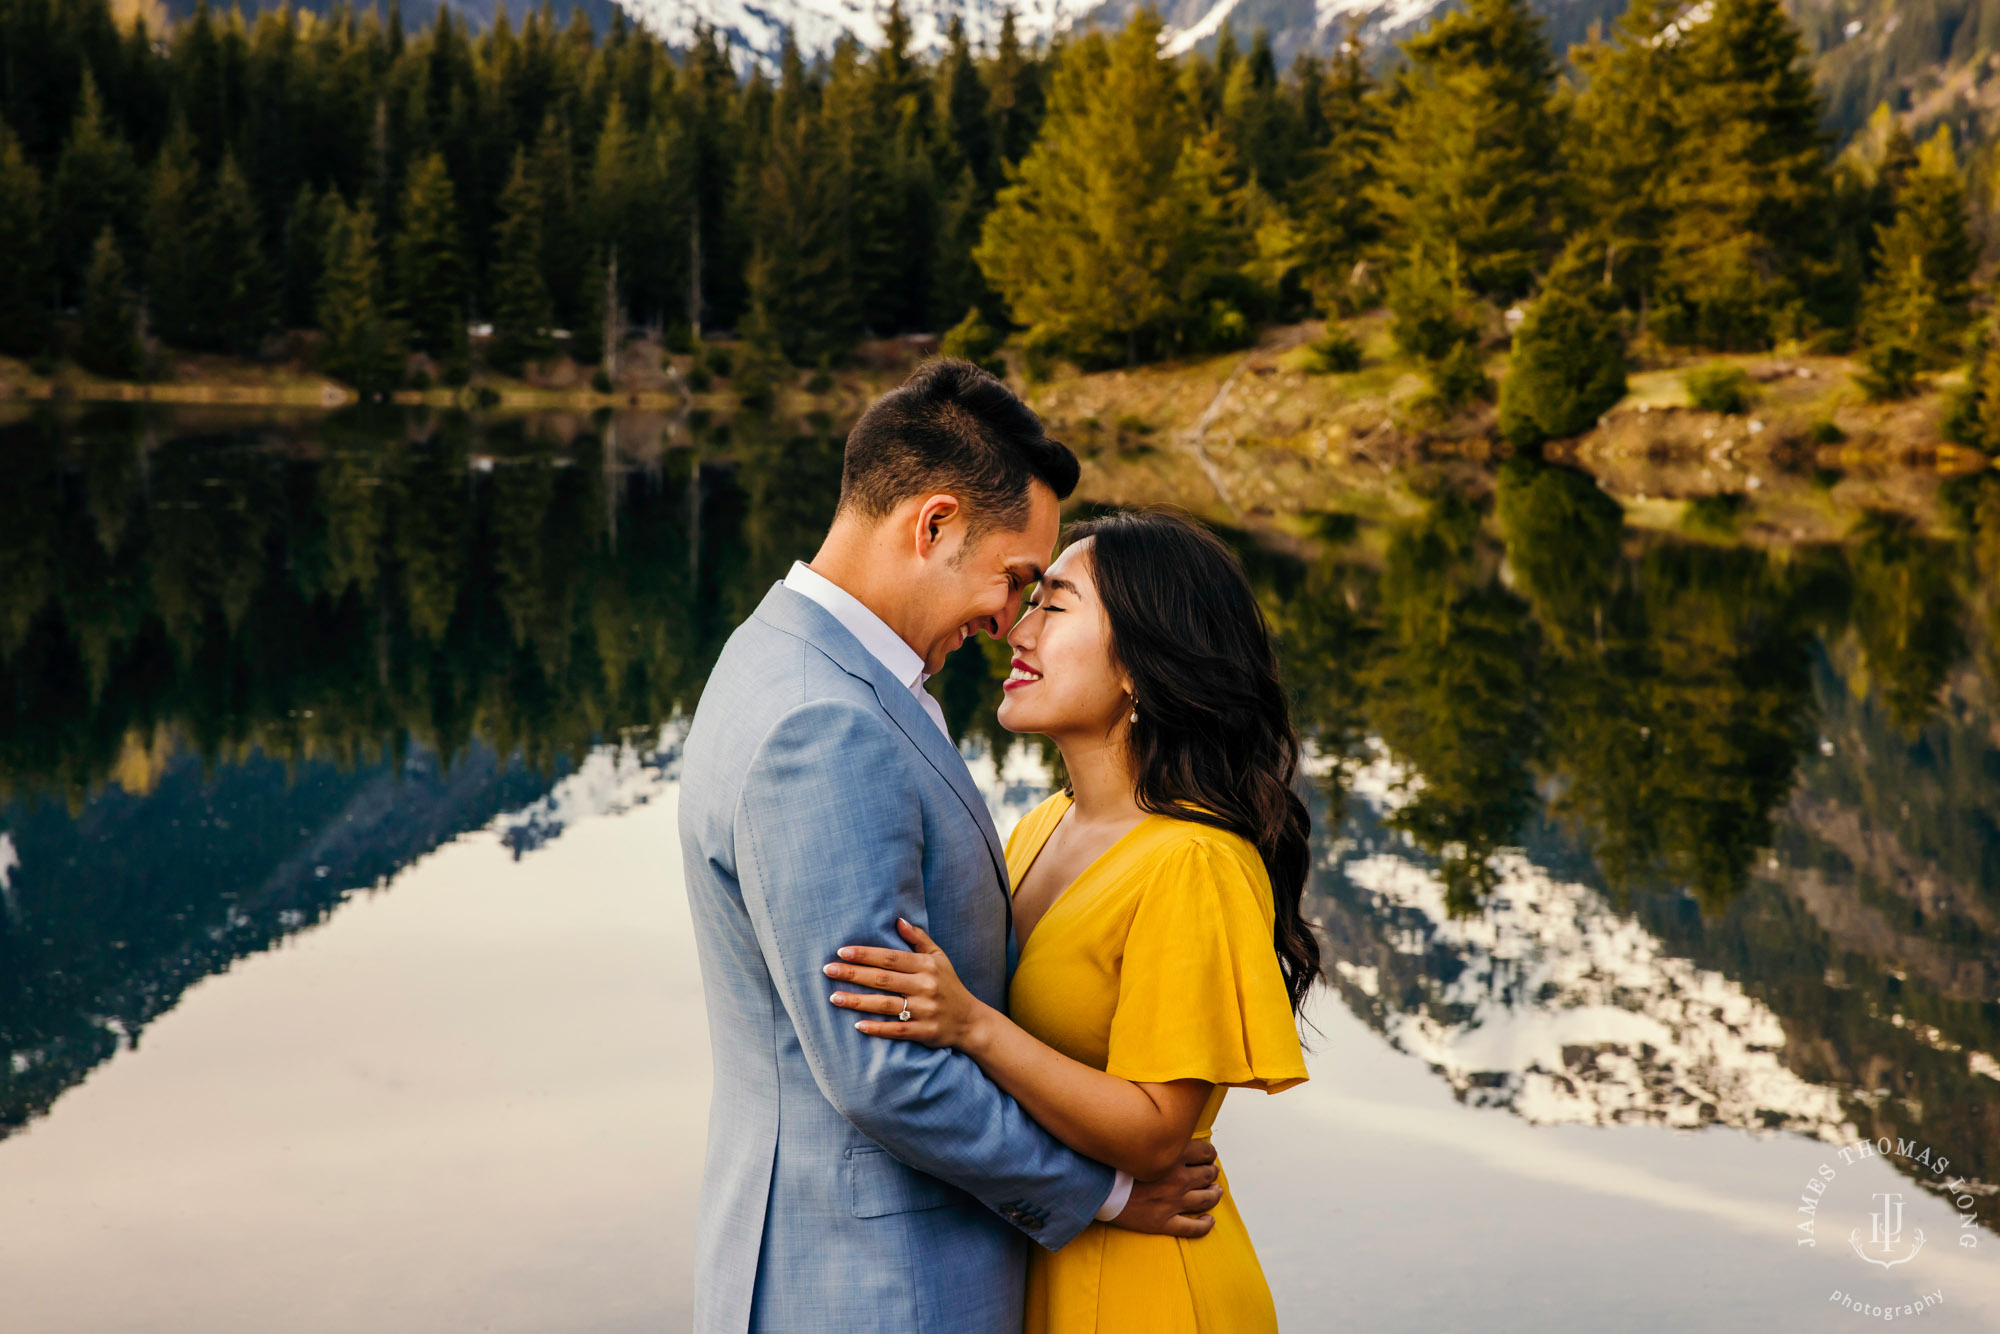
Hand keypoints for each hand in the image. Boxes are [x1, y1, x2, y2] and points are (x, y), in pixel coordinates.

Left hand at [826, 918, 991, 1050]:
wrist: (970, 1021)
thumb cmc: (948, 985)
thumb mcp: (939, 958)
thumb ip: (918, 939)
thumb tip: (898, 919)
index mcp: (926, 966)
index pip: (890, 957)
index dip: (865, 954)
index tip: (842, 951)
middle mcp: (925, 986)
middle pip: (883, 979)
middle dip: (853, 974)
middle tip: (828, 970)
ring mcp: (924, 1010)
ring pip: (885, 1005)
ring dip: (857, 1001)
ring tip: (834, 997)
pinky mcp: (924, 1032)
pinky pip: (896, 1030)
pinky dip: (877, 1028)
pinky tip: (857, 1025)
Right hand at [1105, 1138, 1222, 1238]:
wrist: (1096, 1187)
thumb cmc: (1112, 1162)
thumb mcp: (1137, 1140)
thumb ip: (1155, 1135)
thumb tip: (1166, 1129)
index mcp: (1172, 1156)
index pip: (1205, 1152)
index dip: (1210, 1153)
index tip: (1208, 1154)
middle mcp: (1178, 1178)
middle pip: (1207, 1175)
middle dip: (1212, 1172)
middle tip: (1211, 1172)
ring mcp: (1173, 1202)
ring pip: (1205, 1199)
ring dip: (1214, 1195)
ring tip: (1216, 1192)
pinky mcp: (1164, 1221)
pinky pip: (1192, 1227)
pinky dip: (1205, 1225)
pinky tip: (1209, 1221)